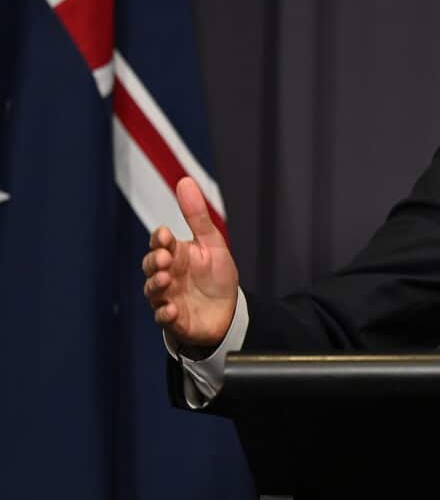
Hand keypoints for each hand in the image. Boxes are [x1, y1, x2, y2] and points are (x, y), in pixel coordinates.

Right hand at [141, 176, 239, 348]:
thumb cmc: (216, 275)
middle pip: (151, 266)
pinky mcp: (175, 319)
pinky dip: (165, 314)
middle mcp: (167, 275)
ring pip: (152, 291)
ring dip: (156, 285)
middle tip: (165, 259)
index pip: (160, 243)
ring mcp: (168, 297)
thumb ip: (197, 216)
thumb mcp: (212, 243)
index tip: (165, 235)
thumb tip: (184, 180)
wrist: (228, 310)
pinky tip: (172, 309)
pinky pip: (163, 318)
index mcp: (176, 255)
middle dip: (155, 261)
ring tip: (165, 280)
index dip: (160, 239)